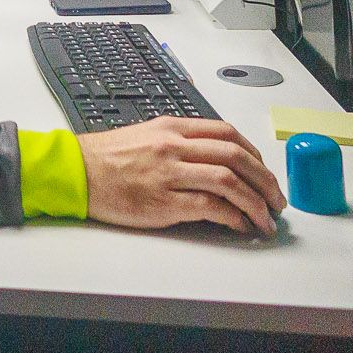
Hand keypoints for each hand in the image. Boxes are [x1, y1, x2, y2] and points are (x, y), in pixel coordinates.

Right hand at [78, 116, 286, 237]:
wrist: (76, 172)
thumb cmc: (107, 157)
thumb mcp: (147, 134)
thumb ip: (181, 142)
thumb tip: (215, 160)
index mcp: (172, 127)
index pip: (227, 134)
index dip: (255, 154)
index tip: (264, 171)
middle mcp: (174, 146)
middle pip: (236, 156)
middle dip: (265, 180)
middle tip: (276, 199)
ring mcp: (169, 174)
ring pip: (229, 181)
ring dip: (255, 202)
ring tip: (266, 219)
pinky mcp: (163, 202)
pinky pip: (210, 208)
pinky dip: (233, 217)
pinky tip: (241, 226)